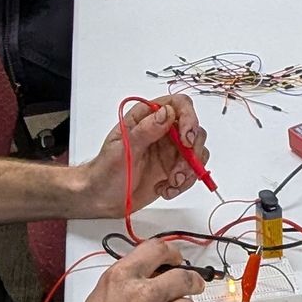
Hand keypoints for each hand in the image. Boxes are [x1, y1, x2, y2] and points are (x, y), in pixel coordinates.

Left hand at [78, 95, 211, 216]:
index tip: (186, 140)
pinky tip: (166, 190)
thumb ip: (145, 130)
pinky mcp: (175, 168)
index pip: (178, 105)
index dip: (189, 118)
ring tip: (170, 184)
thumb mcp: (122, 149)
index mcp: (147, 117)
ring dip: (188, 171)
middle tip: (178, 171)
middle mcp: (163, 130)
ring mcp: (170, 150)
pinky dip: (184, 183)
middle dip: (192, 153)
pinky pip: (193, 171)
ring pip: (198, 152)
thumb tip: (166, 113)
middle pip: (195, 129)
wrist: (103, 197)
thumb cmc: (106, 170)